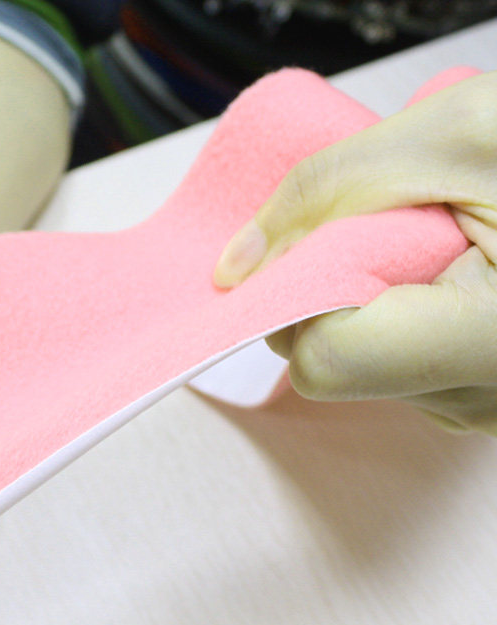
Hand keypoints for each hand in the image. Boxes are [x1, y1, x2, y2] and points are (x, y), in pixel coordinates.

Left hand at [214, 71, 496, 433]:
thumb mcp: (456, 134)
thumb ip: (325, 192)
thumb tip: (234, 266)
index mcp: (489, 345)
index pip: (322, 359)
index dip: (297, 297)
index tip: (314, 241)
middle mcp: (484, 401)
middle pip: (335, 359)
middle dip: (334, 282)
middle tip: (397, 220)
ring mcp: (484, 409)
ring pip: (364, 358)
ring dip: (371, 289)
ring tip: (445, 237)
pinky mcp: (479, 394)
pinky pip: (398, 358)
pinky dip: (400, 305)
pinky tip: (453, 265)